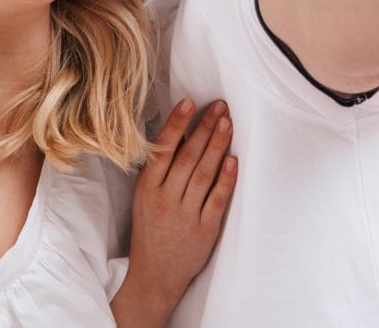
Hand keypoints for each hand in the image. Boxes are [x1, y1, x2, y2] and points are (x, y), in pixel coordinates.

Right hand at [112, 98, 236, 326]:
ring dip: (217, 146)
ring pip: (203, 174)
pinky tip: (233, 160)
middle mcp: (165, 200)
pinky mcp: (204, 231)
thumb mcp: (145, 199)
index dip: (177, 125)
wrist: (154, 276)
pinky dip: (226, 178)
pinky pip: (217, 199)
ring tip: (227, 123)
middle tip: (220, 106)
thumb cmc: (150, 232)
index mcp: (147, 189)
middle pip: (187, 157)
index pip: (163, 150)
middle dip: (205, 129)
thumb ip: (160, 172)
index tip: (190, 103)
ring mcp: (185, 216)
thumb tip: (180, 136)